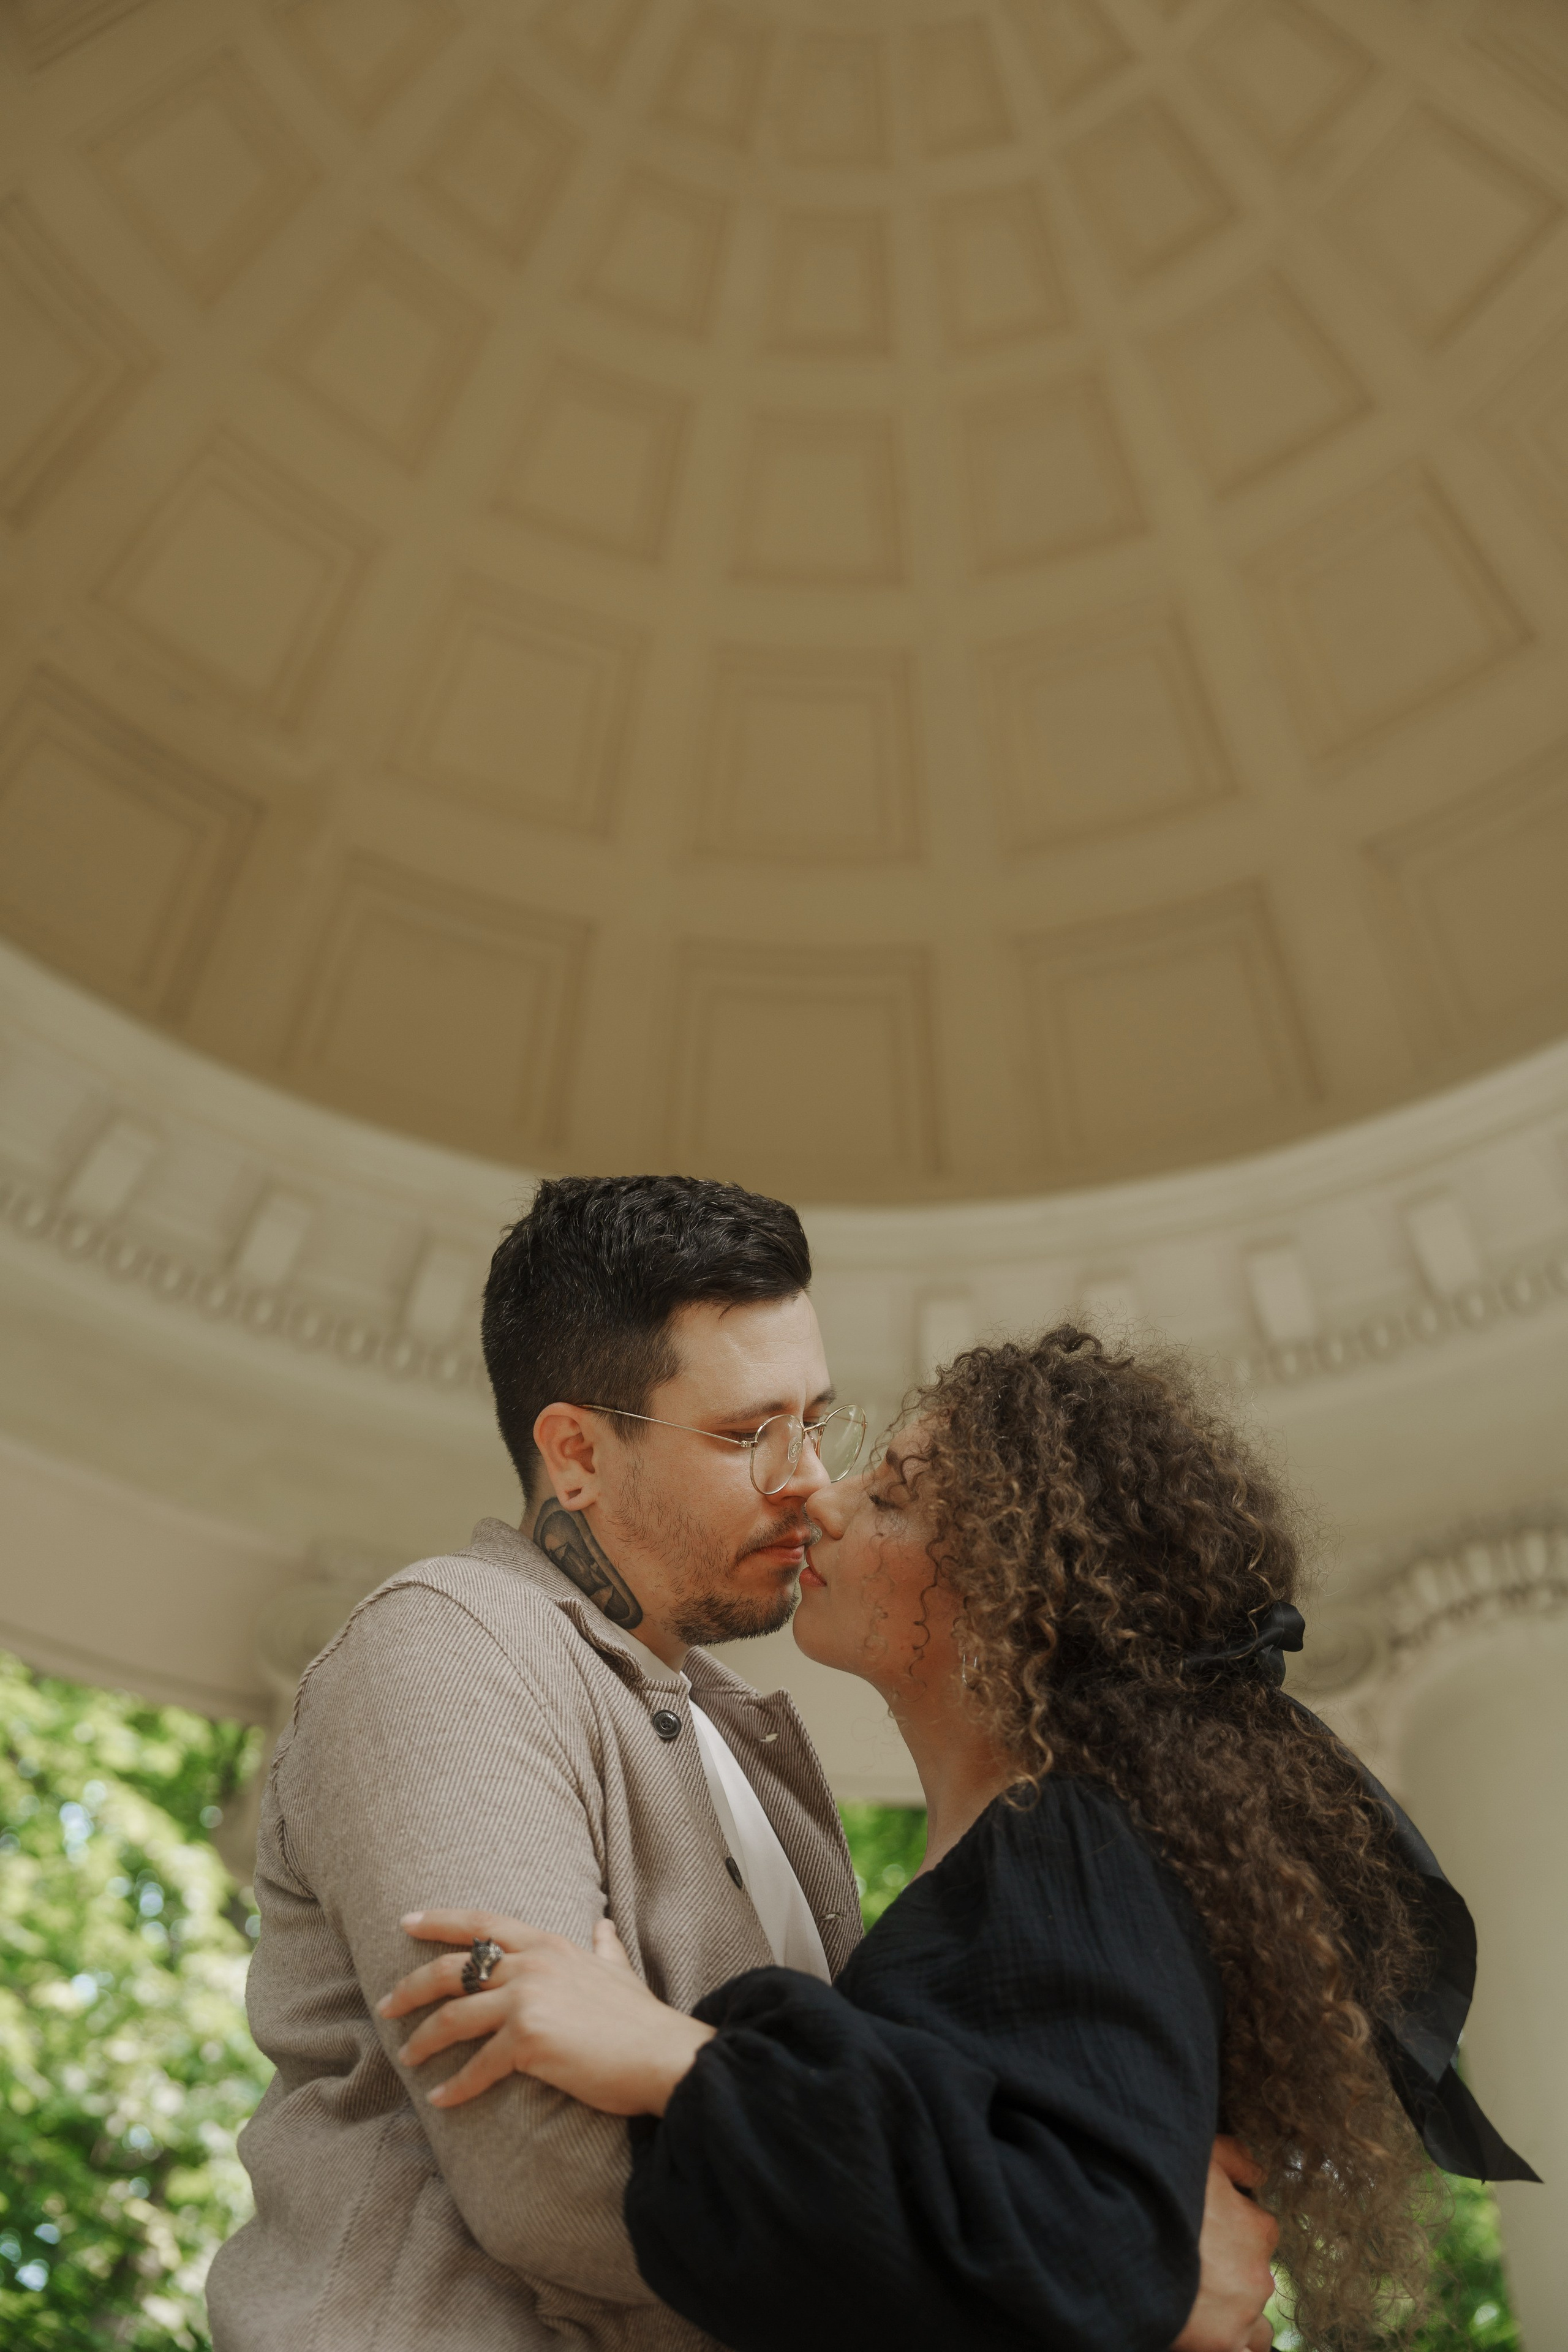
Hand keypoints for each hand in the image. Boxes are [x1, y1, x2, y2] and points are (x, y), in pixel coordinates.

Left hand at [377, 1908, 715, 2117]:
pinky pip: (477, 2066)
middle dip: (412, 1987)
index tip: (406, 1921)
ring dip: (424, 2039)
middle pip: (455, 1968)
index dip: (441, 1920)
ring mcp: (528, 1999)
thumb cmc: (641, 2020)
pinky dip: (455, 2086)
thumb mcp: (619, 1971)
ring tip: (407, 2057)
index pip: (483, 1923)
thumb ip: (604, 1948)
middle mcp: (533, 1963)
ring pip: (455, 2016)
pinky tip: (441, 2100)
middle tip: (386, 2005)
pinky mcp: (528, 2040)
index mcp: (550, 1944)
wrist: (663, 2056)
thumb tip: (603, 1925)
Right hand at [1172, 2137, 1278, 2351]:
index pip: (1261, 2232)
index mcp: (1258, 2229)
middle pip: (1256, 2280)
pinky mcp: (1221, 2344)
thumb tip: (1259, 2173)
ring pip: (1258, 2328)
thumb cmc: (1161, 2188)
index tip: (1209, 2232)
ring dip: (1239, 2319)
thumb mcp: (1201, 2154)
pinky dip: (1232, 2344)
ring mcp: (1241, 2315)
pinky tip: (1211, 2333)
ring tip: (1204, 2306)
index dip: (1234, 2230)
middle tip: (1198, 2269)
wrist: (1122, 2233)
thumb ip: (1235, 2159)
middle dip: (1233, 2276)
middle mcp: (1258, 2274)